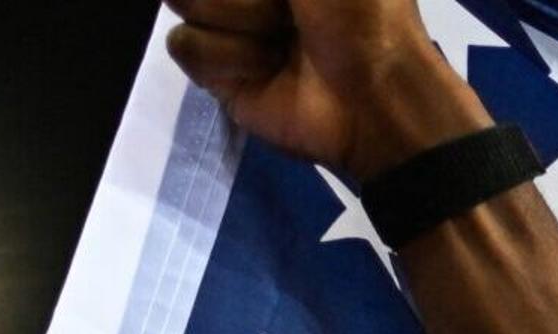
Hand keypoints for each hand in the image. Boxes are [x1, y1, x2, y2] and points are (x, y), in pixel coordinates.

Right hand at [167, 0, 488, 180]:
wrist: (374, 99)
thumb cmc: (361, 17)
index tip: (284, 0)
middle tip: (288, 11)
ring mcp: (227, 25)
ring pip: (182, 0)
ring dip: (243, 16)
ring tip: (283, 41)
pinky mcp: (215, 73)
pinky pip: (186, 45)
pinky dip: (230, 56)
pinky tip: (266, 69)